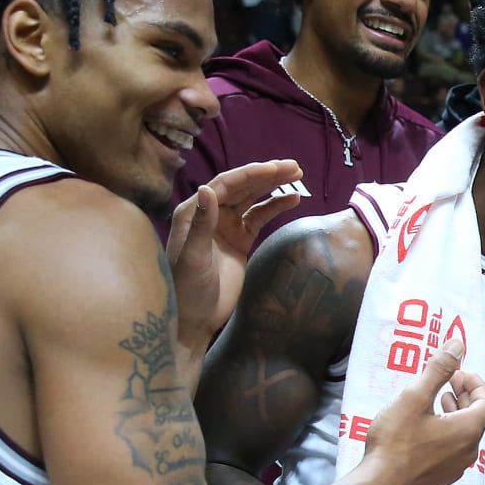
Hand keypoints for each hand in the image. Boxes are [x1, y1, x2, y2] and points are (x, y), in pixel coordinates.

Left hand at [166, 159, 302, 344]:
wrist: (195, 317)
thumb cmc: (186, 289)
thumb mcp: (193, 257)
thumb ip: (202, 223)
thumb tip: (208, 188)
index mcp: (193, 212)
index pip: (224, 185)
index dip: (249, 175)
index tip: (273, 168)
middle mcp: (210, 214)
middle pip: (241, 187)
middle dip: (267, 175)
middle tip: (294, 167)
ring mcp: (226, 226)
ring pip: (253, 199)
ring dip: (273, 186)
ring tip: (298, 176)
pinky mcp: (240, 240)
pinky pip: (259, 217)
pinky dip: (275, 207)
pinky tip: (292, 200)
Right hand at [364, 337, 484, 484]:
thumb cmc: (395, 442)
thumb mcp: (415, 397)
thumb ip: (438, 369)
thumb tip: (457, 345)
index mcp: (467, 429)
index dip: (476, 384)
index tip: (461, 373)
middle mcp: (468, 450)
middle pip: (477, 417)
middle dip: (466, 396)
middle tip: (451, 381)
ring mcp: (456, 466)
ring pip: (465, 434)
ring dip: (456, 413)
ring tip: (439, 400)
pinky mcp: (442, 476)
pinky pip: (453, 448)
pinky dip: (447, 431)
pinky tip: (426, 427)